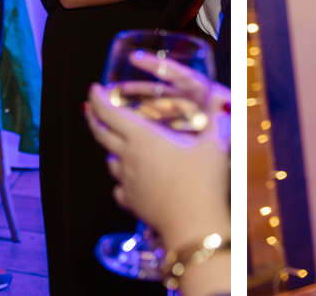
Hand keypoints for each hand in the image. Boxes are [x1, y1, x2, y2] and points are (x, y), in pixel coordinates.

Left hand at [84, 51, 229, 247]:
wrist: (194, 226)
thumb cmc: (203, 183)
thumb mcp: (214, 145)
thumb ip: (217, 120)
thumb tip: (224, 101)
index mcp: (143, 138)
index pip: (110, 113)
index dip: (98, 99)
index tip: (93, 89)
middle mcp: (129, 158)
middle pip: (101, 134)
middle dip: (94, 118)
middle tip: (91, 108)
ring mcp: (127, 182)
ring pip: (110, 161)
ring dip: (111, 149)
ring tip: (118, 144)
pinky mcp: (132, 202)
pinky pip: (119, 187)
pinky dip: (122, 179)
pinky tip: (131, 179)